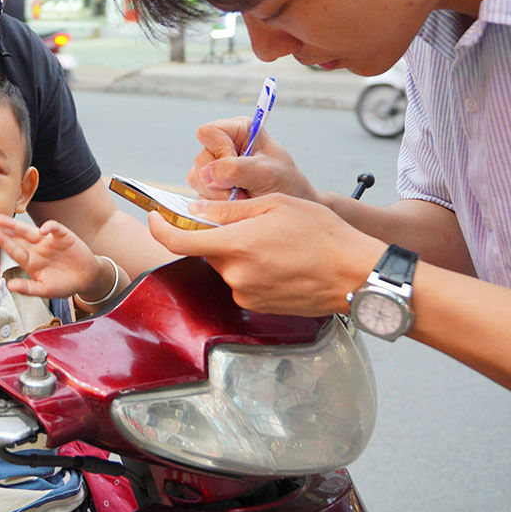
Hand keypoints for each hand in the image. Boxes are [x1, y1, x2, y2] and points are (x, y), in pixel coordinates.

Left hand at [0, 214, 107, 298]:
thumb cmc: (64, 285)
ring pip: (30, 231)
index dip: (1, 241)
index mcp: (30, 262)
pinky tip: (43, 230)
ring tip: (1, 219)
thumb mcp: (45, 290)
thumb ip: (28, 288)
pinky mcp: (63, 236)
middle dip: (2, 230)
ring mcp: (49, 241)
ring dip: (17, 225)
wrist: (87, 278)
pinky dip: (50, 227)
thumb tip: (9, 286)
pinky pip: (55, 229)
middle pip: (17, 238)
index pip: (13, 250)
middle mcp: (36, 249)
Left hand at [147, 193, 385, 316]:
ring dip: (240, 251)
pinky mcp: (260, 307)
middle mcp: (236, 276)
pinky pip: (243, 282)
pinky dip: (253, 268)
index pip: (179, 240)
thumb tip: (196, 208)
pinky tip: (281, 260)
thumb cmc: (322, 234)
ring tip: (276, 241)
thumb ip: (229, 208)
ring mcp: (247, 295)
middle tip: (250, 221)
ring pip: (228, 266)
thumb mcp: (275, 205)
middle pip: (208, 251)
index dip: (160, 227)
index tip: (154, 216)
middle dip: (219, 234)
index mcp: (236, 247)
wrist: (355, 275)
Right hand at [187, 117, 319, 201]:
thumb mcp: (266, 173)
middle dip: (219, 180)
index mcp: (238, 130)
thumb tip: (207, 174)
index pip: (209, 132)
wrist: (287, 208)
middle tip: (242, 190)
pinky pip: (199, 194)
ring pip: (196, 178)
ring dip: (218, 194)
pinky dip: (216, 204)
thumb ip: (237, 169)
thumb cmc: (284, 184)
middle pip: (200, 159)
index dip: (219, 150)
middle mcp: (222, 146)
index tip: (238, 168)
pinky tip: (235, 203)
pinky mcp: (210, 186)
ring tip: (242, 197)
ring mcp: (214, 167)